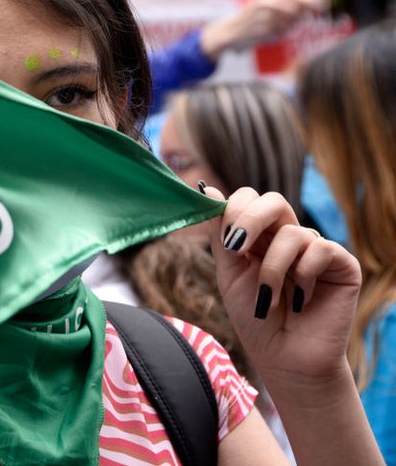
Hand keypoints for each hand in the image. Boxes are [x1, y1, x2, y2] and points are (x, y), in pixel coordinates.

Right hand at [200, 0, 323, 60]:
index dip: (310, 0)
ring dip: (284, 28)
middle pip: (295, 10)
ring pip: (289, 24)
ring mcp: (263, 15)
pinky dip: (276, 35)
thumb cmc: (253, 19)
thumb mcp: (267, 6)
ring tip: (270, 28)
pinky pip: (280, 33)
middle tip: (291, 21)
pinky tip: (265, 34)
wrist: (229, 31)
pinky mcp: (261, 29)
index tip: (323, 5)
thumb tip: (312, 7)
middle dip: (297, 17)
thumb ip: (287, 5)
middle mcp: (266, 1)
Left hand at [204, 186, 361, 383]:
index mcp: (259, 237)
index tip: (224, 239)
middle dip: (249, 219)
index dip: (233, 210)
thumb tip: (207, 189)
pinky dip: (304, 275)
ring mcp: (316, 249)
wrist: (284, 359)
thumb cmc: (255, 319)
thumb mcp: (229, 274)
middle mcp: (288, 237)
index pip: (248, 199)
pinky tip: (301, 300)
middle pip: (273, 201)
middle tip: (236, 247)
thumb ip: (221, 234)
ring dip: (273, 268)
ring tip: (271, 298)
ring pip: (291, 233)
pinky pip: (320, 248)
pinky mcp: (342, 264)